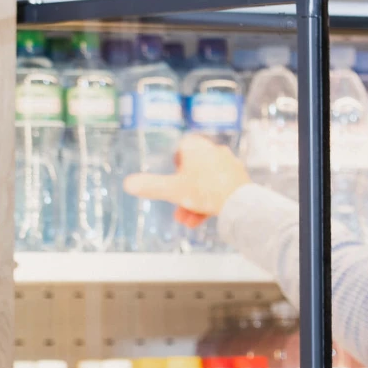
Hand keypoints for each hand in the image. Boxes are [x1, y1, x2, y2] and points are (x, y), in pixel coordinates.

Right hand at [123, 133, 250, 226]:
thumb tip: (128, 183)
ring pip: (206, 183)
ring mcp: (228, 164)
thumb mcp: (172, 190)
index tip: (174, 178)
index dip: (176, 164)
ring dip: (194, 202)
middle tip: (178, 209)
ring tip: (188, 220)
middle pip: (193, 171)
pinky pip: (220, 189)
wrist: (239, 201)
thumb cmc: (205, 190)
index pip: (182, 148)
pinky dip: (209, 202)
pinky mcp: (239, 178)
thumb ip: (151, 186)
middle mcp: (213, 151)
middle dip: (183, 193)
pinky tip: (201, 219)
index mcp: (196, 146)